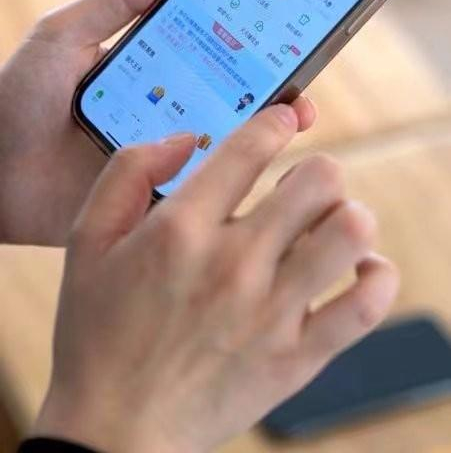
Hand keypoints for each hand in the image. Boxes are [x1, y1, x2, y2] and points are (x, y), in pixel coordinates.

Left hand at [0, 0, 315, 245]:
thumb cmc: (16, 98)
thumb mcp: (64, 34)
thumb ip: (116, 1)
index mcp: (151, 75)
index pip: (212, 57)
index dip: (250, 48)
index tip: (286, 36)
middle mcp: (163, 115)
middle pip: (228, 104)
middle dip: (270, 97)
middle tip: (300, 89)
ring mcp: (160, 160)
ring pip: (223, 151)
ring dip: (262, 140)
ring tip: (294, 122)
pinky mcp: (150, 200)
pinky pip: (196, 196)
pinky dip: (229, 189)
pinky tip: (261, 176)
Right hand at [34, 105, 397, 452]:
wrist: (113, 431)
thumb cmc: (98, 332)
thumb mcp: (87, 239)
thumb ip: (129, 170)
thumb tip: (184, 140)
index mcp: (181, 229)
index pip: (253, 145)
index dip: (276, 118)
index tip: (281, 119)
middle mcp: (234, 263)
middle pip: (319, 178)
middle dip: (313, 169)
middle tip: (296, 189)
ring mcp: (272, 312)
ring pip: (350, 229)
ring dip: (344, 215)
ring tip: (322, 228)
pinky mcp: (297, 357)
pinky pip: (366, 304)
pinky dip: (374, 276)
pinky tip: (353, 270)